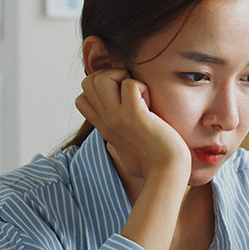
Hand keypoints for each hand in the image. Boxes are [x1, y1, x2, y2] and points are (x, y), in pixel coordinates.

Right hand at [75, 68, 190, 179]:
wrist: (166, 173)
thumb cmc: (151, 167)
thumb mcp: (124, 157)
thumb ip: (116, 146)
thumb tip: (111, 145)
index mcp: (105, 128)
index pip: (82, 99)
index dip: (99, 90)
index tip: (121, 97)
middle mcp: (107, 121)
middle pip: (88, 82)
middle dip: (109, 76)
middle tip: (130, 91)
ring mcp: (118, 118)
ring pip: (101, 79)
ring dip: (122, 78)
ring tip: (139, 94)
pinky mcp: (135, 115)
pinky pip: (130, 85)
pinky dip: (142, 87)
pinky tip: (150, 104)